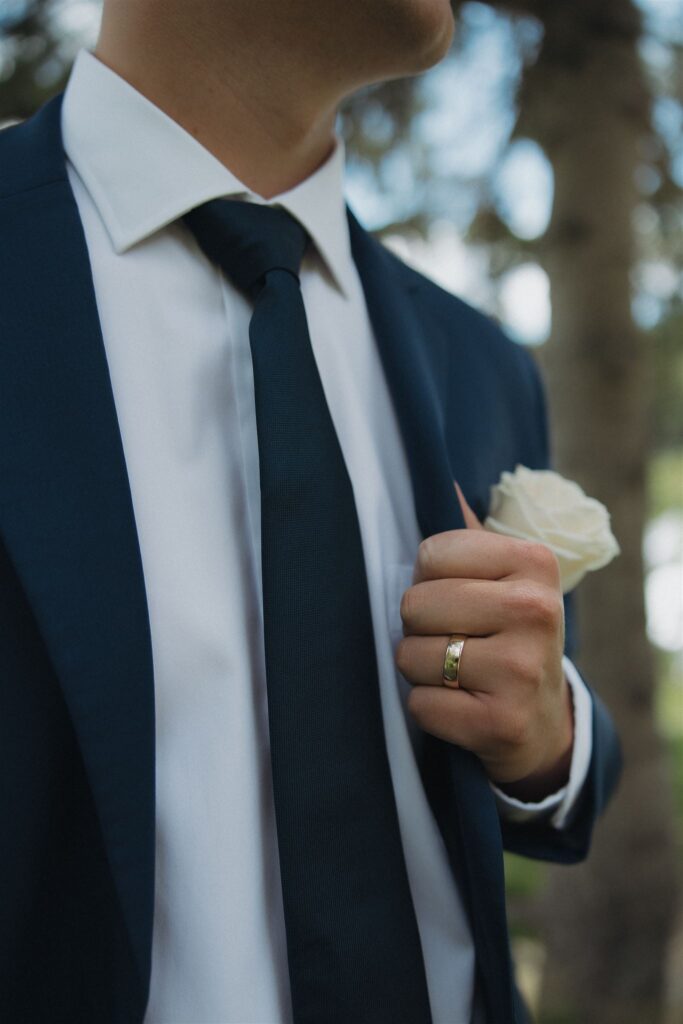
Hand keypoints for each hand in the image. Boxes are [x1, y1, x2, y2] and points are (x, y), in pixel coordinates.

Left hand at [395, 481, 573, 797]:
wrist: (542, 721)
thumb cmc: (507, 636)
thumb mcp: (503, 579)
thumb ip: (467, 534)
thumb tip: (439, 476)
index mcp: (535, 562)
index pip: (431, 553)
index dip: (427, 580)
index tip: (457, 597)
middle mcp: (536, 612)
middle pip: (415, 604)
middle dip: (420, 627)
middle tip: (455, 640)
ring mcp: (521, 671)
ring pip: (411, 656)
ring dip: (421, 670)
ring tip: (458, 673)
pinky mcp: (501, 723)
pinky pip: (421, 705)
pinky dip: (429, 709)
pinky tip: (461, 706)